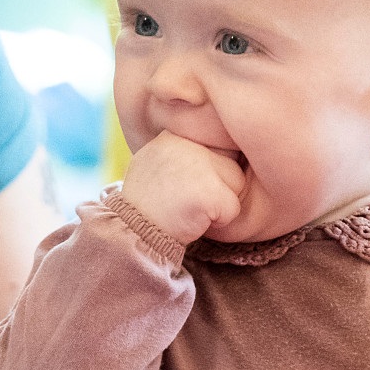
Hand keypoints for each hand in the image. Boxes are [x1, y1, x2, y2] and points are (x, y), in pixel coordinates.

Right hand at [119, 129, 246, 245]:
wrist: (132, 235)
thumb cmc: (148, 205)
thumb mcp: (155, 164)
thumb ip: (181, 152)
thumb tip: (215, 143)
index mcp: (172, 134)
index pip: (214, 146)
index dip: (206, 172)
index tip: (180, 187)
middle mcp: (185, 142)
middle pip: (229, 162)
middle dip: (216, 186)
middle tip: (184, 200)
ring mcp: (197, 164)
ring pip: (237, 182)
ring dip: (220, 202)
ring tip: (188, 208)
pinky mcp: (209, 191)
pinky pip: (233, 208)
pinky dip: (220, 222)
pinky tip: (194, 220)